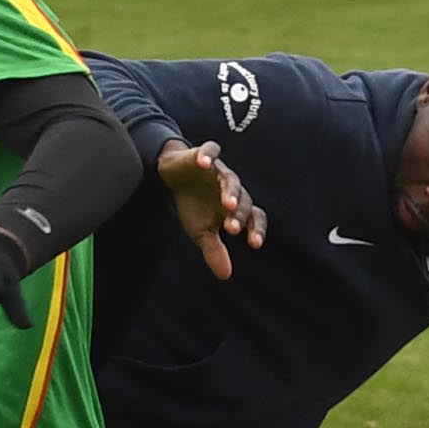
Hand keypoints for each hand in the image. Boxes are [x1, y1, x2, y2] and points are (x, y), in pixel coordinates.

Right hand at [155, 139, 264, 278]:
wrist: (173, 176)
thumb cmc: (192, 204)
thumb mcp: (201, 231)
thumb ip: (214, 251)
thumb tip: (226, 276)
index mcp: (236, 206)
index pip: (254, 217)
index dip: (255, 229)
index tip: (254, 244)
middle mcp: (232, 187)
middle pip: (243, 199)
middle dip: (238, 214)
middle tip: (231, 229)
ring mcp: (219, 169)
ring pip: (231, 178)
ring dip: (230, 191)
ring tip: (227, 203)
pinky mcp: (203, 154)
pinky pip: (209, 151)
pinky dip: (207, 156)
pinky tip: (204, 163)